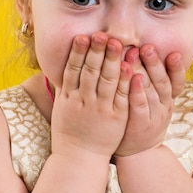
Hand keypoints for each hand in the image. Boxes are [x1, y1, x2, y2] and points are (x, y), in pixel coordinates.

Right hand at [51, 33, 131, 158]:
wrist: (78, 158)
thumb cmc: (69, 132)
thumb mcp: (62, 107)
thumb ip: (64, 87)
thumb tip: (63, 67)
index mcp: (68, 97)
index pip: (73, 70)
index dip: (78, 53)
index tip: (83, 37)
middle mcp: (83, 101)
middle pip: (90, 72)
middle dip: (96, 52)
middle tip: (102, 34)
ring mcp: (100, 109)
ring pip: (106, 81)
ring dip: (112, 60)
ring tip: (116, 43)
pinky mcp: (116, 117)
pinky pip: (121, 96)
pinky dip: (126, 82)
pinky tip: (130, 67)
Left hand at [114, 46, 185, 156]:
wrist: (138, 154)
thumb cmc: (142, 120)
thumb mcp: (154, 101)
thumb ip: (153, 80)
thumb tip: (145, 50)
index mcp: (169, 98)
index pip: (177, 80)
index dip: (177, 68)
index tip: (174, 52)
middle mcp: (164, 106)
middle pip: (162, 81)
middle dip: (155, 63)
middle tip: (147, 46)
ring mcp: (154, 116)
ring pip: (151, 91)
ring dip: (144, 71)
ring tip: (135, 54)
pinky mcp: (141, 125)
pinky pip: (140, 105)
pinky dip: (137, 91)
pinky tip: (133, 78)